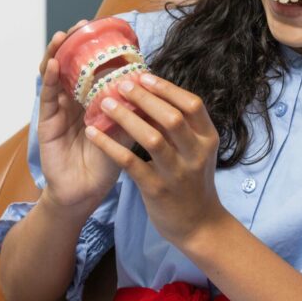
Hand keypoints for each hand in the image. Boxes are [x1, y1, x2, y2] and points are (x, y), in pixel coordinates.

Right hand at [37, 19, 134, 212]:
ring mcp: (60, 110)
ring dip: (59, 54)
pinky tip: (53, 64)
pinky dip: (49, 78)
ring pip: (57, 76)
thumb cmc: (107, 163)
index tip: (108, 29)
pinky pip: (48, 96)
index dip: (99, 50)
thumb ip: (134, 112)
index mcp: (95, 101)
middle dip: (77, 44)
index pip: (95, 69)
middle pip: (74, 66)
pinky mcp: (48, 122)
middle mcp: (76, 101)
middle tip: (84, 24)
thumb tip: (153, 87)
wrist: (86, 192)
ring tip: (64, 35)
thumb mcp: (127, 132)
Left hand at [84, 72, 226, 247]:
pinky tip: (93, 133)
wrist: (199, 224)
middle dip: (145, 98)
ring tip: (105, 104)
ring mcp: (177, 172)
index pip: (193, 105)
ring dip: (127, 117)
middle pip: (172, 117)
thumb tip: (154, 95)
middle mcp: (196, 153)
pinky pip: (130, 163)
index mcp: (208, 138)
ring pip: (152, 138)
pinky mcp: (157, 189)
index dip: (167, 89)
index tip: (144, 76)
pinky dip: (110, 145)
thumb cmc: (194, 181)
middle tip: (121, 84)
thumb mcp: (197, 151)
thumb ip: (182, 128)